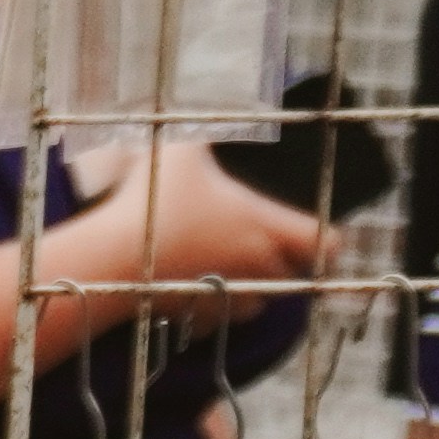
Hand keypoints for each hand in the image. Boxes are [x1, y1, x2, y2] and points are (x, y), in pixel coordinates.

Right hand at [89, 141, 323, 317]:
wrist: (112, 260)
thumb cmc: (154, 202)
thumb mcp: (182, 153)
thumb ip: (205, 135)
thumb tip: (210, 117)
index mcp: (261, 224)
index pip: (322, 242)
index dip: (327, 241)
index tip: (317, 236)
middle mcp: (253, 264)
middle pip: (290, 275)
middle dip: (282, 264)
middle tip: (266, 248)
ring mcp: (225, 295)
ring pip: (257, 304)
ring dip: (251, 290)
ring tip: (233, 274)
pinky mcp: (195, 315)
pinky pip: (217, 321)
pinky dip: (214, 312)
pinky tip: (198, 296)